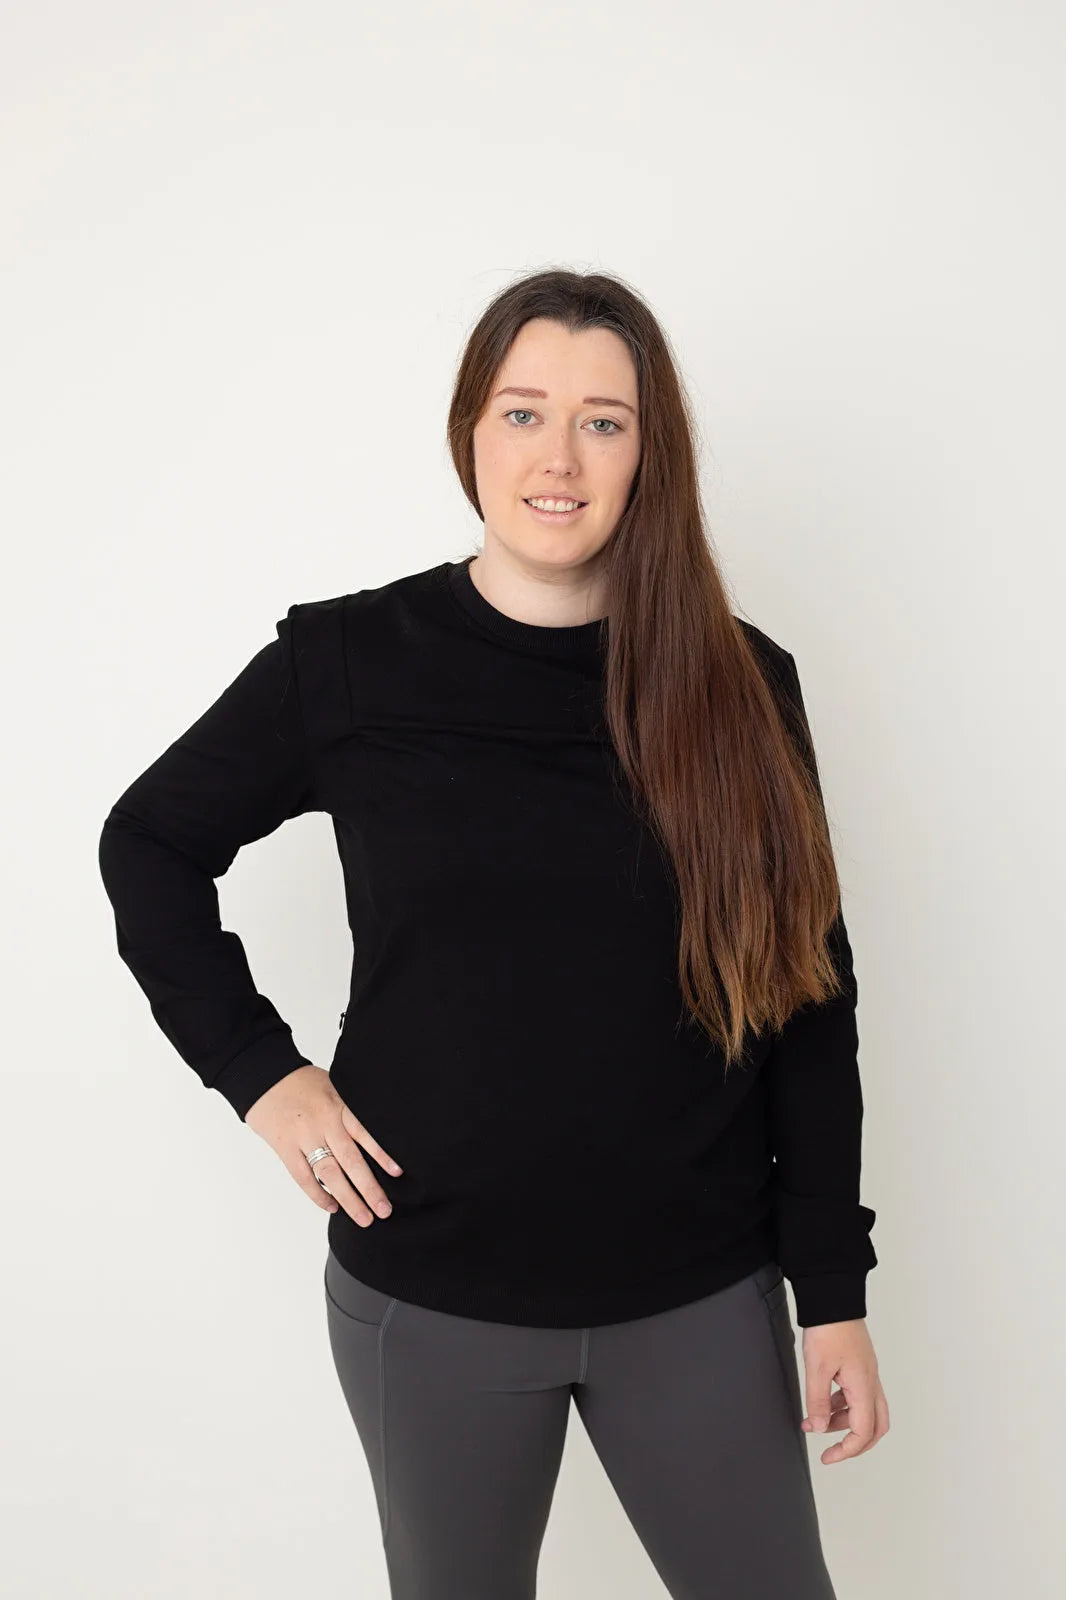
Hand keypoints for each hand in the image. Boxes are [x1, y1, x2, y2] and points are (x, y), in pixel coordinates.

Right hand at [244, 1064, 403, 1226]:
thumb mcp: (336, 1084)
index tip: (398, 1173)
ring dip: (348, 1199)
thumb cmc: (303, 1082)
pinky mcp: (285, 1148)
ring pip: (329, 1173)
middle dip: (369, 1188)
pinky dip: (318, 1195)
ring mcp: (303, 1137)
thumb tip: (377, 1132)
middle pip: (350, 1160)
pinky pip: (303, 1177)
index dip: (381, 1153)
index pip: (364, 1132)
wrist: (265, 1077)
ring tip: (364, 1218)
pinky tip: (333, 1207)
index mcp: (339, 1105)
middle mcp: (323, 1123)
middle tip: (384, 1210)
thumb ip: (352, 1108)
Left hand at [799, 1318, 889, 1463]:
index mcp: (864, 1386)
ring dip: (844, 1422)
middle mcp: (871, 1382)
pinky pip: (858, 1394)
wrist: (834, 1298)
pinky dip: (843, 1405)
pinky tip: (824, 1401)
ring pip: (866, 1410)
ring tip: (816, 1421)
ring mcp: (867, 1373)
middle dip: (855, 1444)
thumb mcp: (816, 1368)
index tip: (828, 1457)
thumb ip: (818, 1402)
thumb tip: (820, 1428)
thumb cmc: (829, 1328)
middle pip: (875, 1427)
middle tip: (833, 1451)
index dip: (847, 1450)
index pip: (863, 1431)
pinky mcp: (860, 1365)